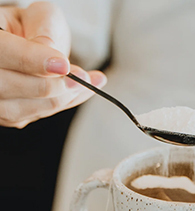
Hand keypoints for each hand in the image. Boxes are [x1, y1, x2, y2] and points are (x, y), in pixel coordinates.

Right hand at [0, 2, 106, 127]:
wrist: (25, 46)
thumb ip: (45, 31)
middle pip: (14, 86)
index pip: (4, 53)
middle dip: (55, 85)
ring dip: (66, 97)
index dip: (35, 61)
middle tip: (84, 79)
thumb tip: (57, 62)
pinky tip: (83, 91)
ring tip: (92, 82)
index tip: (64, 65)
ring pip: (30, 106)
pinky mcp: (12, 116)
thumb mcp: (37, 17)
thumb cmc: (30, 28)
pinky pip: (42, 113)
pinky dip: (66, 102)